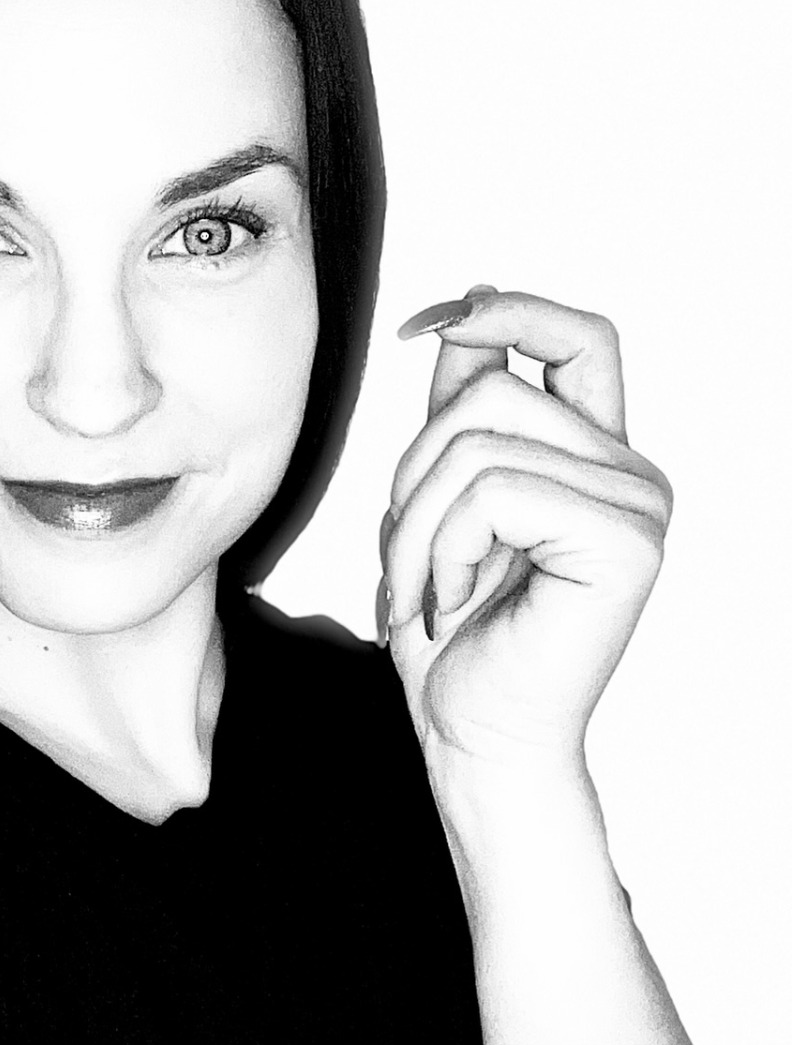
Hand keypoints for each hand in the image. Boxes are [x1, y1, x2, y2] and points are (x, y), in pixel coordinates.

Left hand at [378, 286, 672, 767]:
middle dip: (413, 471)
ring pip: (478, 441)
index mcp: (595, 456)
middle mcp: (631, 471)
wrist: (475, 737)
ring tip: (423, 589)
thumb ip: (462, 414)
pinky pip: (495, 492)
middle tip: (406, 559)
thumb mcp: (440, 502)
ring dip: (416, 524)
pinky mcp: (625, 540)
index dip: (505, 309)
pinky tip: (453, 602)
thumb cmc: (456, 635)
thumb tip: (465, 307)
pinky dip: (445, 549)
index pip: (579, 335)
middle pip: (491, 389)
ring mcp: (637, 503)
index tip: (427, 325)